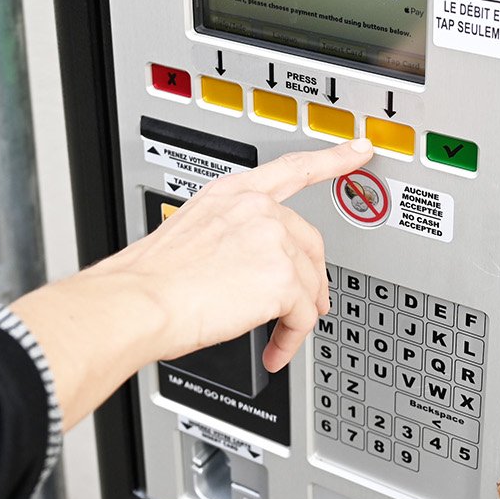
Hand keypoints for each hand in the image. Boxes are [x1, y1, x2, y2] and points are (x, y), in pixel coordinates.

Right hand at [111, 137, 371, 372]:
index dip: (332, 158)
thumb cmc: (151, 279)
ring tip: (275, 337)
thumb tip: (246, 267)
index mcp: (233, 193)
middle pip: (309, 243)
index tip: (359, 149)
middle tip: (305, 306)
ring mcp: (272, 239)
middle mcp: (256, 208)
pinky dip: (292, 338)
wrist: (140, 301)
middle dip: (309, 279)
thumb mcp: (190, 233)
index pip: (293, 168)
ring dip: (296, 317)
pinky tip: (275, 349)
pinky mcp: (282, 279)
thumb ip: (229, 236)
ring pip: (307, 284)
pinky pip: (303, 316)